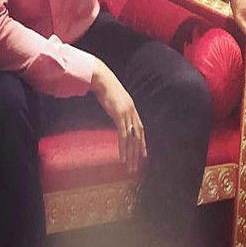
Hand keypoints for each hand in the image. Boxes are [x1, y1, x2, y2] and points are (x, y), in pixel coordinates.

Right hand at [91, 57, 146, 174]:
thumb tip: (116, 113)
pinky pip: (123, 135)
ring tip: (129, 166)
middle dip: (137, 153)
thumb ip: (118, 108)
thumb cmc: (106, 88)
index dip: (142, 143)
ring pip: (131, 139)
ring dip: (131, 155)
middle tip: (136, 166)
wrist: (103, 80)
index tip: (142, 154)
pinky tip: (123, 157)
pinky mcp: (119, 116)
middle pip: (137, 137)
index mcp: (132, 109)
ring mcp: (127, 115)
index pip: (140, 130)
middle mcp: (132, 113)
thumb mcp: (115, 100)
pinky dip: (123, 148)